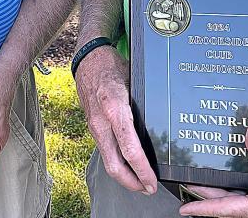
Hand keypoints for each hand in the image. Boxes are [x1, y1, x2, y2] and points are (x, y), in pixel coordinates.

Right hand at [74, 45, 157, 194]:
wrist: (87, 59)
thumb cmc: (111, 66)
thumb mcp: (132, 78)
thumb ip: (142, 103)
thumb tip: (160, 124)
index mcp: (114, 107)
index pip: (129, 148)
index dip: (142, 170)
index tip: (152, 182)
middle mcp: (102, 121)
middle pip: (114, 165)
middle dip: (132, 183)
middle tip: (149, 189)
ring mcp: (94, 126)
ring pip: (108, 161)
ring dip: (124, 176)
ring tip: (141, 182)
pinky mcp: (93, 127)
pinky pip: (105, 151)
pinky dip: (117, 163)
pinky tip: (129, 165)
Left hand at [178, 124, 247, 217]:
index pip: (229, 209)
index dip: (205, 207)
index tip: (186, 207)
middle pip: (233, 209)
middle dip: (210, 201)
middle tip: (189, 190)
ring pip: (244, 208)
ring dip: (225, 199)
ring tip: (206, 189)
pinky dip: (241, 197)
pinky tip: (235, 188)